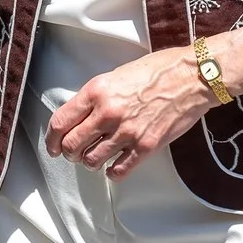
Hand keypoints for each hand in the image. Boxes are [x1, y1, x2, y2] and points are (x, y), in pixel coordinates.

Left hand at [45, 45, 221, 180]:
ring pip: (91, 160)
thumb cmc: (157, 71)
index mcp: (96, 92)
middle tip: (73, 153)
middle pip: (72, 145)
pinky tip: (113, 166)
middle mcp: (108, 113)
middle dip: (68, 153)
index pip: (60, 122)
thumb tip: (80, 116)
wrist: (192, 77)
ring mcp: (127, 132)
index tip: (53, 146)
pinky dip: (112, 172)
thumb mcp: (116, 75)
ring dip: (89, 162)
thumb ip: (96, 97)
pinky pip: (118, 170)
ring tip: (94, 158)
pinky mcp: (145, 146)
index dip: (51, 139)